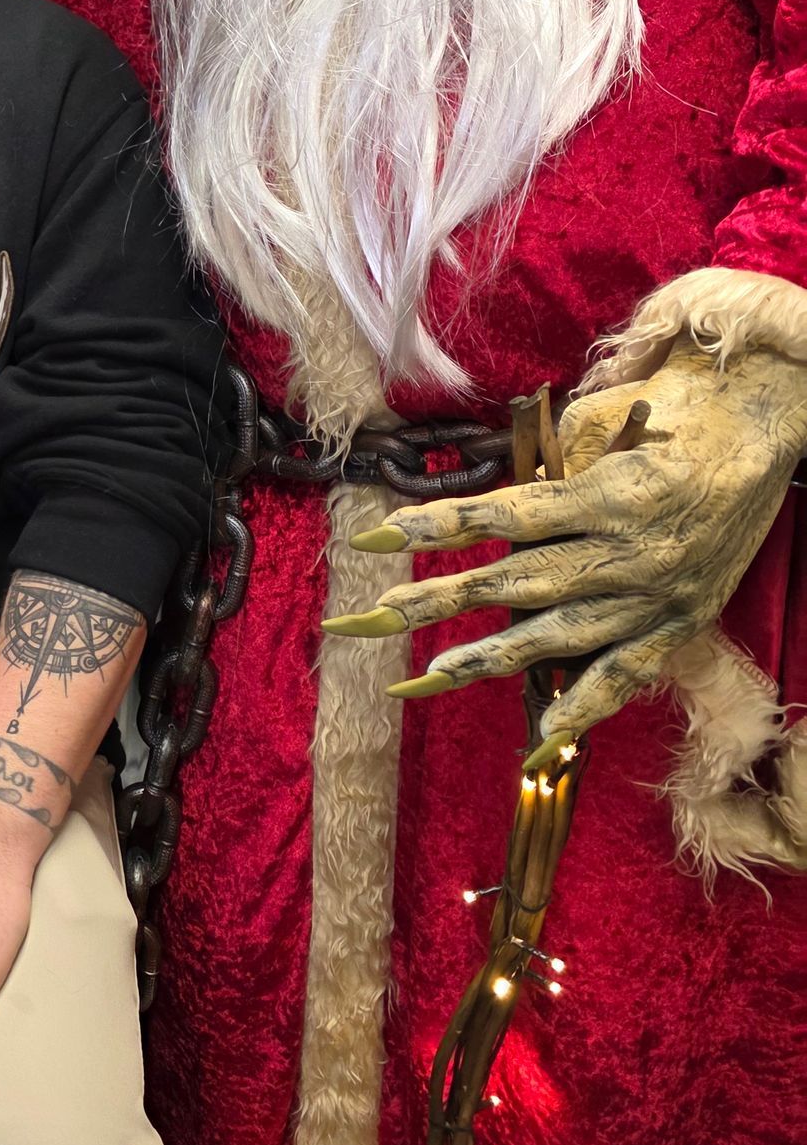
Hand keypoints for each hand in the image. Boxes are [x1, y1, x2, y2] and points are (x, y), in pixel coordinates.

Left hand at [322, 341, 806, 764]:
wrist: (768, 429)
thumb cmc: (682, 411)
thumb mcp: (610, 421)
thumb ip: (553, 466)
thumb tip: (497, 507)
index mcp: (612, 495)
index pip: (508, 517)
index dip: (442, 526)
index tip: (380, 534)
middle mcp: (633, 554)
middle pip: (521, 583)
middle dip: (443, 598)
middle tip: (376, 615)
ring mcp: (659, 596)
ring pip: (563, 635)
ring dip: (493, 656)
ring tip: (431, 672)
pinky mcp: (682, 622)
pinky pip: (627, 674)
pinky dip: (585, 705)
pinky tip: (541, 733)